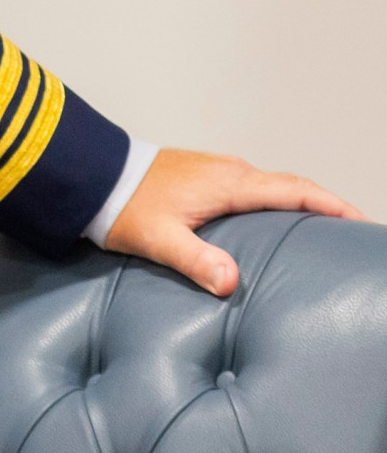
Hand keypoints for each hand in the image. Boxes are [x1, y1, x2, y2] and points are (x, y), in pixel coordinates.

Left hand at [103, 148, 362, 295]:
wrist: (91, 175)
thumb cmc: (122, 205)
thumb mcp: (158, 238)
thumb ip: (195, 260)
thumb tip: (230, 282)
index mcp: (229, 183)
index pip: (296, 191)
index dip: (332, 205)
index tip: (361, 220)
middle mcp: (230, 171)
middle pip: (291, 186)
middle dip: (324, 205)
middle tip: (350, 228)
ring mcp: (217, 170)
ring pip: (271, 185)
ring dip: (298, 202)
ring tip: (319, 229)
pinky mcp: (203, 175)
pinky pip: (252, 186)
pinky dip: (273, 200)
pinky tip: (271, 221)